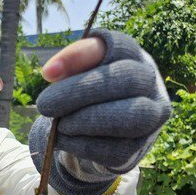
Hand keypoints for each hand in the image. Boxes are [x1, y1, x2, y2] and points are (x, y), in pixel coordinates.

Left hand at [28, 30, 170, 194]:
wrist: (95, 134)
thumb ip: (68, 65)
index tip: (47, 75)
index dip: (80, 57)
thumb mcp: (77, 73)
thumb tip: (50, 72)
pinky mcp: (138, 149)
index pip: (117, 46)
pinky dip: (83, 144)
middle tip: (44, 105)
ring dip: (86, 121)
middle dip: (80, 93)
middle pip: (126, 80)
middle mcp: (151, 84)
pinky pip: (114, 149)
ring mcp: (151, 118)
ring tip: (59, 124)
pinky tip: (63, 139)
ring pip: (130, 117)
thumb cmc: (87, 94)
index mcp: (134, 57)